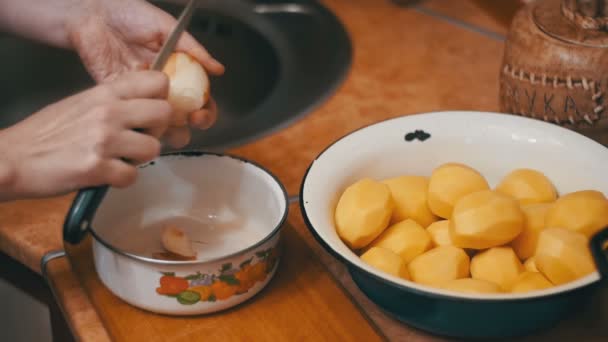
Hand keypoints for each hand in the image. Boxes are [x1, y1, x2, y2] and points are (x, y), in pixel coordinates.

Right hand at [0, 71, 170, 199]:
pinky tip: (106, 174)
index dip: (161, 98)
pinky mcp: (97, 168)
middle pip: (164, 113)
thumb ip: (114, 102)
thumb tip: (146, 106)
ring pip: (154, 148)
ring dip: (140, 159)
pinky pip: (132, 176)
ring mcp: (104, 140)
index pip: (157, 81)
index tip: (150, 112)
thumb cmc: (46, 134)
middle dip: (157, 130)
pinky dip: (121, 180)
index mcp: (105, 93)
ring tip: (119, 158)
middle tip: (139, 138)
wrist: (14, 158)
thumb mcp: (82, 104)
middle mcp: (108, 112)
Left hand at [67, 0, 223, 147]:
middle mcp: (162, 88)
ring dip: (168, 130)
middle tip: (192, 119)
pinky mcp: (119, 98)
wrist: (93, 14)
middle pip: (185, 117)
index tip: (201, 111)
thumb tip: (217, 69)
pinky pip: (133, 116)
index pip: (199, 98)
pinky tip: (141, 113)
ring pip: (160, 123)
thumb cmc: (129, 14)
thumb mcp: (166, 28)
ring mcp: (141, 95)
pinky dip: (139, 121)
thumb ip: (193, 49)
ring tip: (167, 123)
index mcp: (178, 72)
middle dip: (193, 124)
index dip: (206, 110)